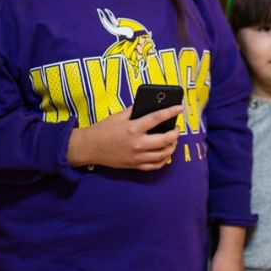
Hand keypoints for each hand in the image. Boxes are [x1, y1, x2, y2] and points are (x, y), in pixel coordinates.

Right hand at [66, 105, 183, 169]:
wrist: (90, 147)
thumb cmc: (104, 130)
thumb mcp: (118, 116)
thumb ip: (134, 110)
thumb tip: (149, 105)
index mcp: (133, 128)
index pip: (157, 118)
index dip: (171, 112)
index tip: (180, 108)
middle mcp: (137, 143)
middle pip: (165, 140)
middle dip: (175, 133)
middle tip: (176, 128)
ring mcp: (137, 157)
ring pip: (163, 154)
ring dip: (172, 146)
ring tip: (173, 140)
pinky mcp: (135, 166)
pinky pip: (155, 166)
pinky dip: (164, 160)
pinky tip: (165, 153)